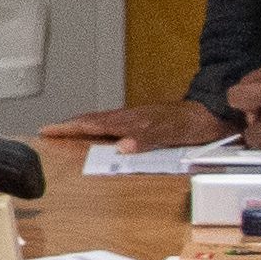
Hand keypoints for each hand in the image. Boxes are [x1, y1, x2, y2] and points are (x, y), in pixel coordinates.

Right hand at [41, 98, 227, 148]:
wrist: (212, 113)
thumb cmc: (192, 124)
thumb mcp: (170, 133)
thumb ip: (145, 139)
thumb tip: (120, 146)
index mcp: (130, 120)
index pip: (92, 123)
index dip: (69, 128)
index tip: (48, 130)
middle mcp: (129, 118)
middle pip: (92, 120)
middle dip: (68, 126)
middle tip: (48, 131)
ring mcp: (136, 119)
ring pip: (101, 122)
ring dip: (82, 127)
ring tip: (66, 132)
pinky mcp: (143, 123)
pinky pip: (113, 125)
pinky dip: (98, 129)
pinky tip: (100, 134)